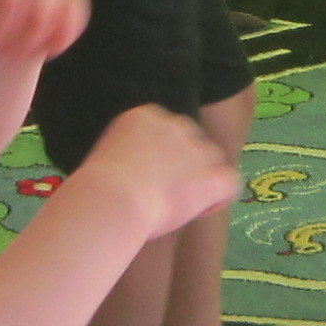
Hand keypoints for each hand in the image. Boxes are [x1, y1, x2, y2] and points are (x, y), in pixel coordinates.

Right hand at [73, 102, 241, 232]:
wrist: (112, 200)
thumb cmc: (96, 188)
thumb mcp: (105, 156)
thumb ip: (128, 153)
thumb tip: (134, 169)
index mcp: (144, 115)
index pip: (167, 130)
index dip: (164, 155)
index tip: (150, 176)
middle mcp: (175, 124)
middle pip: (191, 141)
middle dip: (184, 164)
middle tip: (165, 192)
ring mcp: (196, 148)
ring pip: (212, 160)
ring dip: (201, 178)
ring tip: (180, 204)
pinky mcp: (212, 174)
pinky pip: (229, 181)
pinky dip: (218, 197)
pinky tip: (200, 210)